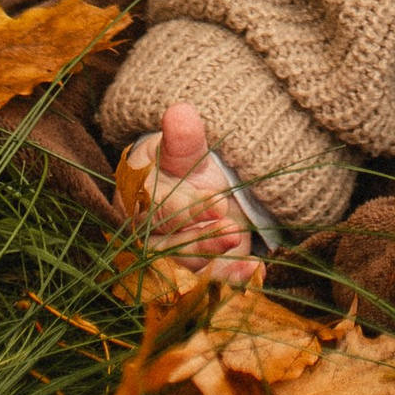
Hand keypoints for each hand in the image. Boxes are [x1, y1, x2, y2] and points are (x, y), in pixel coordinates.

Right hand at [113, 100, 259, 284]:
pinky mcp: (192, 275)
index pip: (159, 209)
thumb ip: (184, 137)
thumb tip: (180, 111)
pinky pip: (206, 283)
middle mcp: (148, 235)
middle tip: (233, 231)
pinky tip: (254, 273)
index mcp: (140, 199)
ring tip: (245, 258)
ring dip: (215, 264)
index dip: (188, 209)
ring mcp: (169, 259)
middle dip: (201, 242)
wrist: (200, 194)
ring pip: (185, 269)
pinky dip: (230, 280)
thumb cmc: (186, 168)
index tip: (218, 204)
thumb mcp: (188, 151)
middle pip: (168, 246)